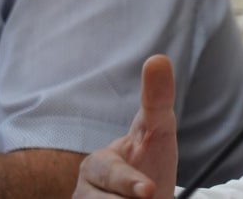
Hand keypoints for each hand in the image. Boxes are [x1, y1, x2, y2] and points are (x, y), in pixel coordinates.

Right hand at [74, 55, 178, 197]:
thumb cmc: (151, 163)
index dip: (129, 183)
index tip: (148, 191)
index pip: (111, 173)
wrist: (147, 198)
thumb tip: (157, 57)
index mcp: (98, 163)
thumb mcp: (159, 132)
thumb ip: (157, 100)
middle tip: (150, 196)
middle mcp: (83, 189)